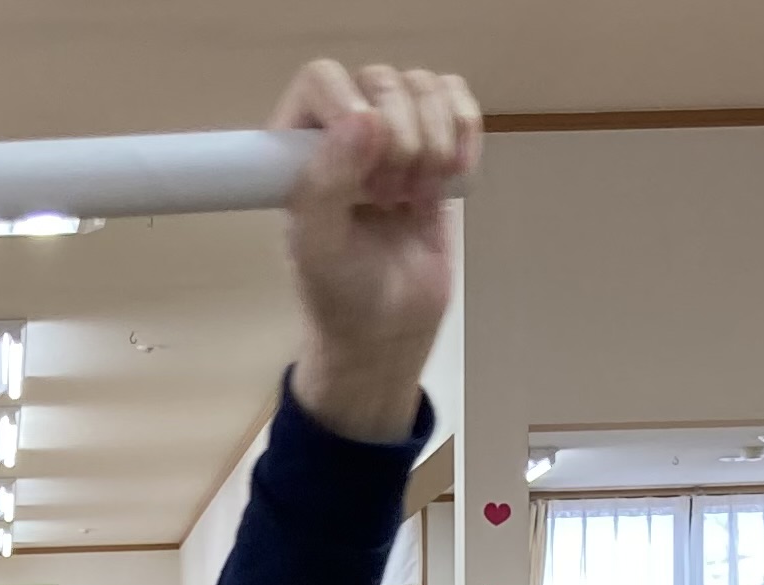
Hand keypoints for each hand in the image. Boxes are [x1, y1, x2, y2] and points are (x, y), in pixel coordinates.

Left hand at [274, 62, 478, 443]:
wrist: (388, 327)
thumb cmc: (342, 293)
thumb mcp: (318, 249)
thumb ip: (325, 184)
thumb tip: (365, 118)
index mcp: (298, 143)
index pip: (322, 78)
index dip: (352, 111)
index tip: (364, 175)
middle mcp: (343, 124)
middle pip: (384, 81)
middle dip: (400, 142)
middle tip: (389, 201)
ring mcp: (392, 129)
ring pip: (425, 86)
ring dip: (433, 144)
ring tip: (416, 199)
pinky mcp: (435, 140)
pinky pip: (458, 100)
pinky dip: (465, 134)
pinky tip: (453, 179)